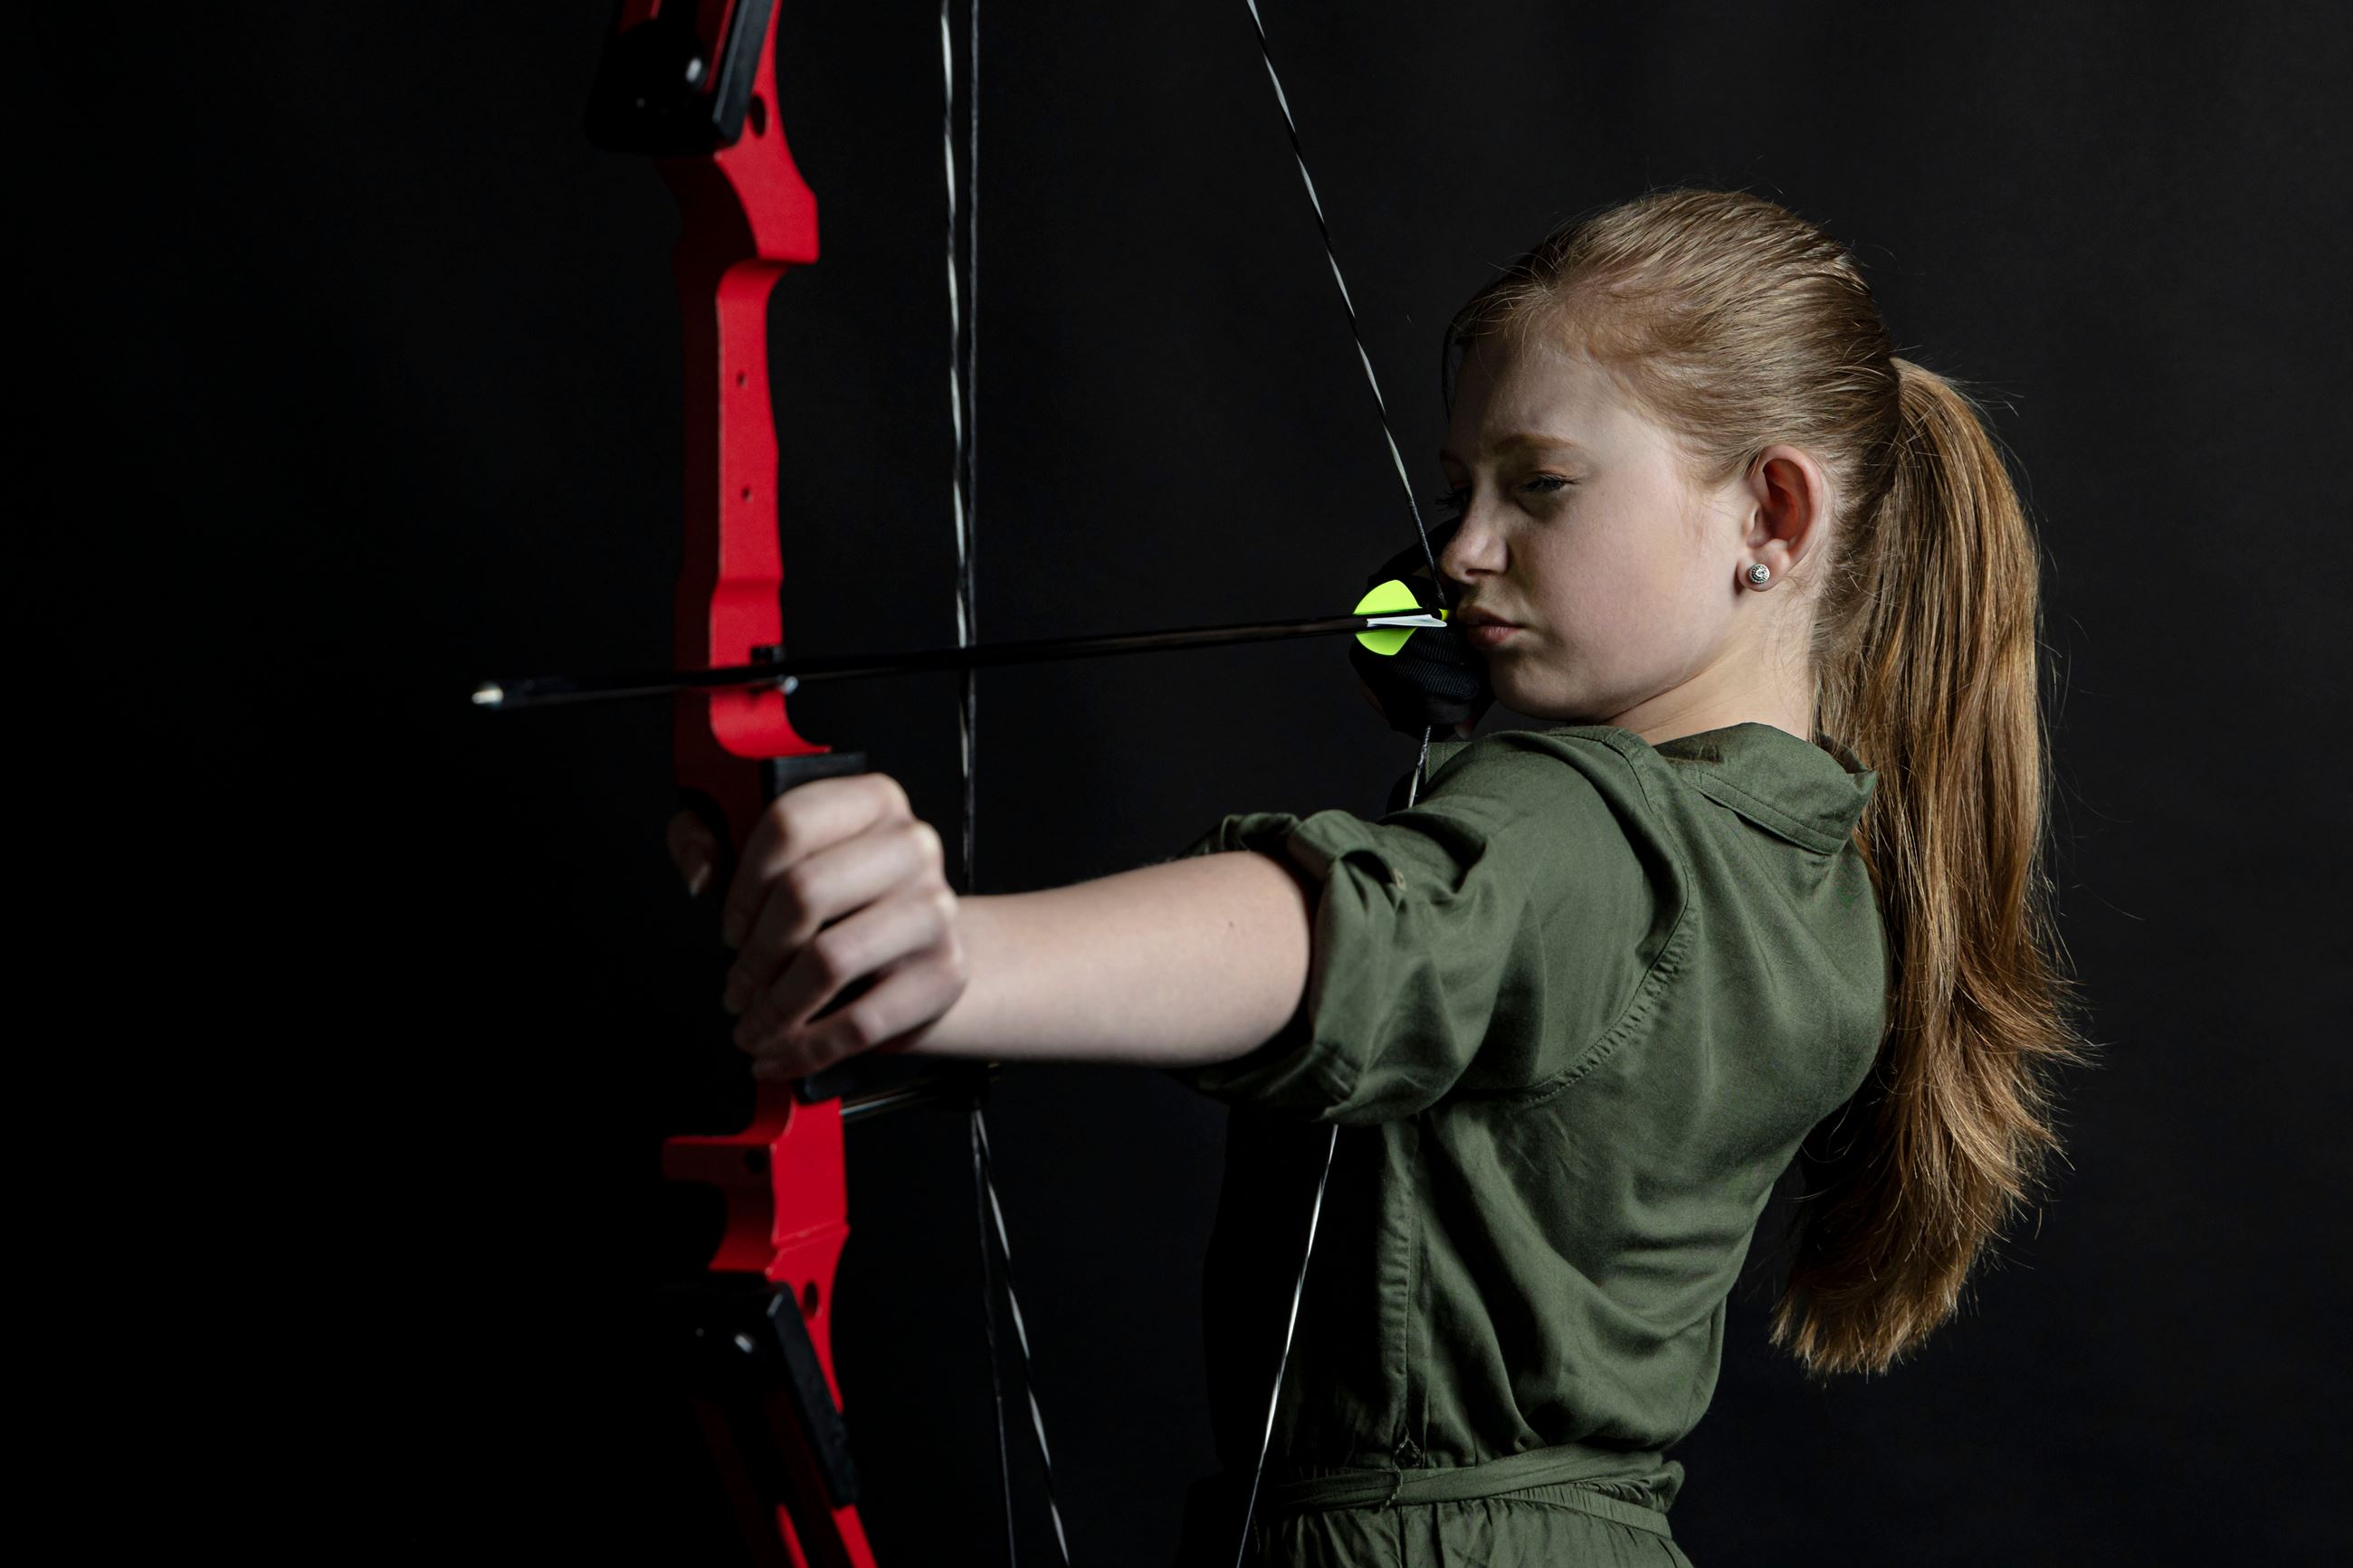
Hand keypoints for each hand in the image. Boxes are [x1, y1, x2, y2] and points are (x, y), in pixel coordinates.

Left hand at [712, 774, 967, 1079]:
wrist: (923, 949)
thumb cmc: (842, 901)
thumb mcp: (773, 855)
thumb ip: (713, 839)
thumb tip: (702, 869)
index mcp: (871, 801)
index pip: (790, 824)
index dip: (742, 884)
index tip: (729, 928)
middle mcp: (911, 846)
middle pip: (806, 892)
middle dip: (754, 955)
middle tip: (737, 987)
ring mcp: (934, 910)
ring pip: (831, 960)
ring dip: (775, 1008)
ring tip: (755, 1025)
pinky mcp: (944, 973)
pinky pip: (863, 1021)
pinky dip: (808, 1048)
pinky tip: (781, 1053)